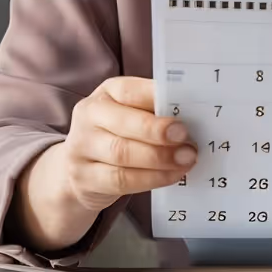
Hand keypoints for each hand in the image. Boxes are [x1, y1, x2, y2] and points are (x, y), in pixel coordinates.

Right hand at [61, 75, 197, 214]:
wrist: (79, 169)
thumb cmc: (118, 135)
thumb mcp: (132, 114)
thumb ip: (155, 112)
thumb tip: (193, 117)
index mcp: (106, 92)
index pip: (128, 91)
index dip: (156, 100)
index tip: (183, 112)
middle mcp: (89, 115)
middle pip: (123, 124)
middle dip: (158, 132)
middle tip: (187, 140)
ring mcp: (81, 147)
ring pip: (122, 153)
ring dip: (159, 158)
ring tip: (185, 159)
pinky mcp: (84, 178)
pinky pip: (120, 180)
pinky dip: (151, 179)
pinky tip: (172, 175)